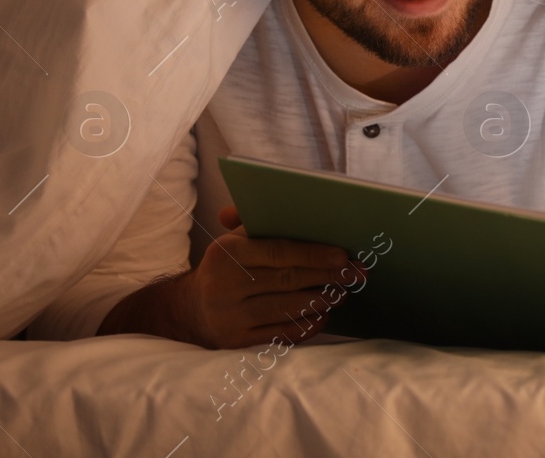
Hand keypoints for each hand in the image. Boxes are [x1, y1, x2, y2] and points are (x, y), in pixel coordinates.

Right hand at [177, 207, 362, 348]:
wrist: (189, 309)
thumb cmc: (226, 268)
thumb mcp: (233, 241)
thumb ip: (256, 223)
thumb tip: (284, 204)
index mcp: (227, 253)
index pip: (279, 252)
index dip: (314, 254)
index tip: (343, 256)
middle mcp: (225, 285)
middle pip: (287, 280)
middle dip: (327, 277)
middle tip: (354, 275)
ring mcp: (229, 316)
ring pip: (286, 309)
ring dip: (320, 301)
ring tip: (341, 293)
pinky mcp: (235, 341)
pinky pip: (278, 334)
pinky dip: (305, 326)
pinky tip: (321, 316)